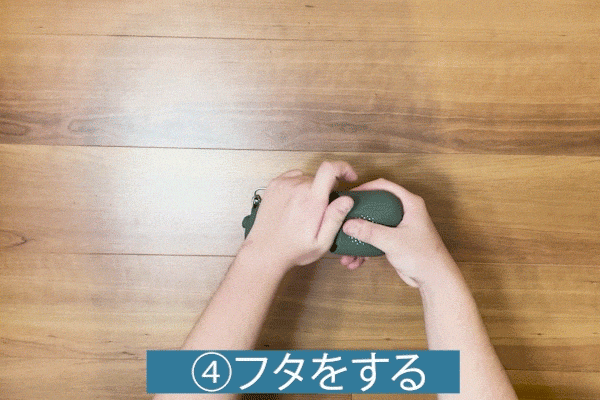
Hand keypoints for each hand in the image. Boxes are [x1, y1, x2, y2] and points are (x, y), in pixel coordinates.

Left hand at [242, 161, 357, 270]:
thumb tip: (347, 199)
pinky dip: (298, 186)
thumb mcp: (321, 242)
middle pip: (320, 177)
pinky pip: (293, 177)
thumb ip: (335, 218)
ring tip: (304, 209)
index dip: (343, 167)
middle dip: (326, 189)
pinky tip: (295, 202)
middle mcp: (296, 187)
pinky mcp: (273, 185)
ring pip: (306, 178)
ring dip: (311, 189)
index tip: (349, 176)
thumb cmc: (293, 249)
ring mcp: (283, 184)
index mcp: (311, 200)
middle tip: (320, 210)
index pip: (330, 169)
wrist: (265, 251)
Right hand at [340, 178, 454, 287]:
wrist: (434, 279)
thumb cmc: (423, 256)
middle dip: (358, 215)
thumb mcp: (393, 241)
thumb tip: (348, 224)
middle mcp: (404, 212)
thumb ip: (370, 232)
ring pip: (373, 225)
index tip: (350, 195)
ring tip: (345, 248)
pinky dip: (365, 249)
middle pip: (376, 205)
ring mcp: (399, 227)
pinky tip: (355, 260)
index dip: (366, 187)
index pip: (384, 186)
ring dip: (359, 237)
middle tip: (342, 217)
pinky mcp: (395, 241)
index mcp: (409, 204)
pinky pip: (375, 240)